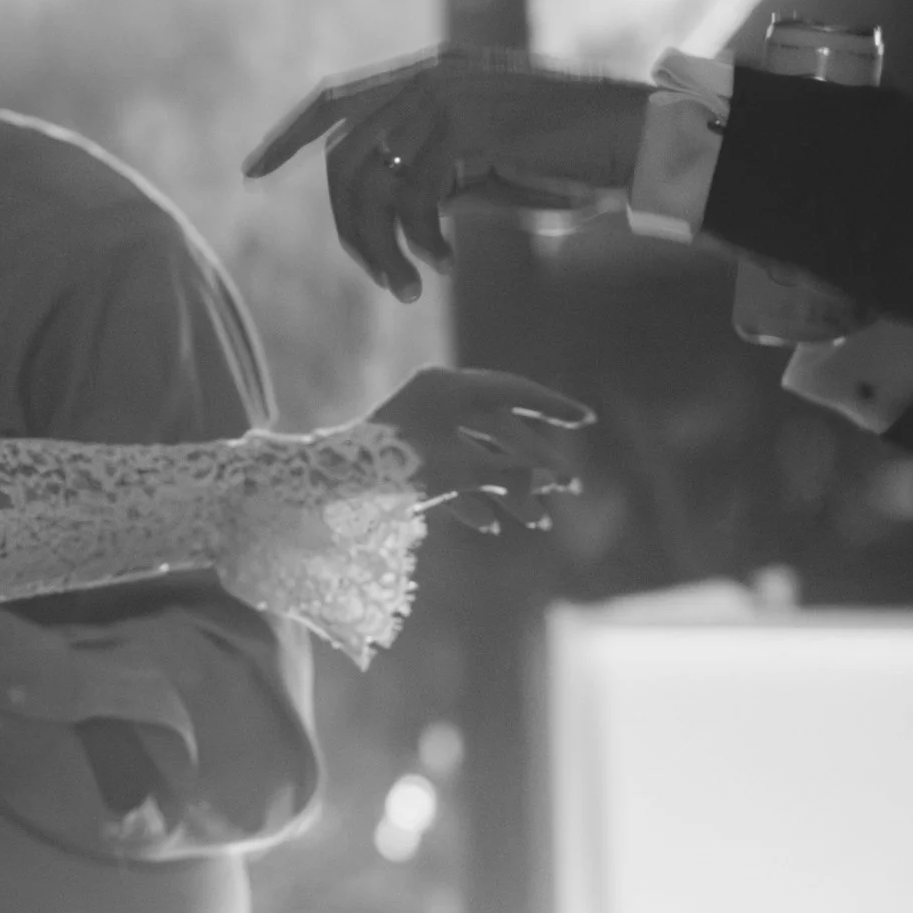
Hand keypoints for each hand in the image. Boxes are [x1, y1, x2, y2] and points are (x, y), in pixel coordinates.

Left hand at [243, 49, 649, 300]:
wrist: (637, 142)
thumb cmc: (569, 159)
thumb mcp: (484, 162)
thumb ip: (431, 170)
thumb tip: (383, 212)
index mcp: (429, 73)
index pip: (334, 99)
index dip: (289, 133)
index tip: (251, 170)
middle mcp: (429, 75)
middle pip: (342, 158)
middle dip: (347, 229)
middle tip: (379, 280)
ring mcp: (447, 95)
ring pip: (370, 184)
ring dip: (381, 248)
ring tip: (407, 287)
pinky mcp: (468, 126)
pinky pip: (413, 200)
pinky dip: (420, 242)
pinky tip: (444, 265)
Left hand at [366, 366, 593, 533]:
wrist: (326, 487)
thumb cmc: (393, 469)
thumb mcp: (459, 472)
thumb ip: (508, 474)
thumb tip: (556, 477)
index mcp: (448, 387)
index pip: (513, 391)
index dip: (552, 407)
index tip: (587, 420)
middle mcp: (436, 398)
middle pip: (499, 428)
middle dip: (532, 463)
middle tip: (569, 488)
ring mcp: (421, 424)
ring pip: (477, 454)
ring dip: (505, 488)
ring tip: (538, 522)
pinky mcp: (406, 453)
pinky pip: (449, 471)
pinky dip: (469, 495)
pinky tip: (490, 525)